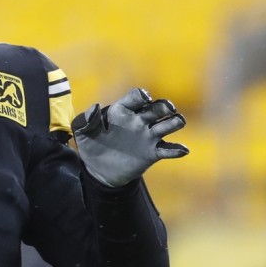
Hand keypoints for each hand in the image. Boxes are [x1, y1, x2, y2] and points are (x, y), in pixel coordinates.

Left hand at [72, 88, 187, 186]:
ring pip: (166, 125)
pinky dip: (176, 150)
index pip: (135, 98)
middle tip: (168, 108)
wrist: (100, 171)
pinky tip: (182, 150)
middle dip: (163, 106)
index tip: (145, 97)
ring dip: (174, 122)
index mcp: (122, 111)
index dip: (141, 95)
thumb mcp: (83, 134)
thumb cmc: (91, 147)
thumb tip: (95, 108)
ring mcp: (148, 136)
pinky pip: (167, 150)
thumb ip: (86, 120)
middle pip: (156, 109)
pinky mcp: (153, 153)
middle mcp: (139, 120)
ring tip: (178, 122)